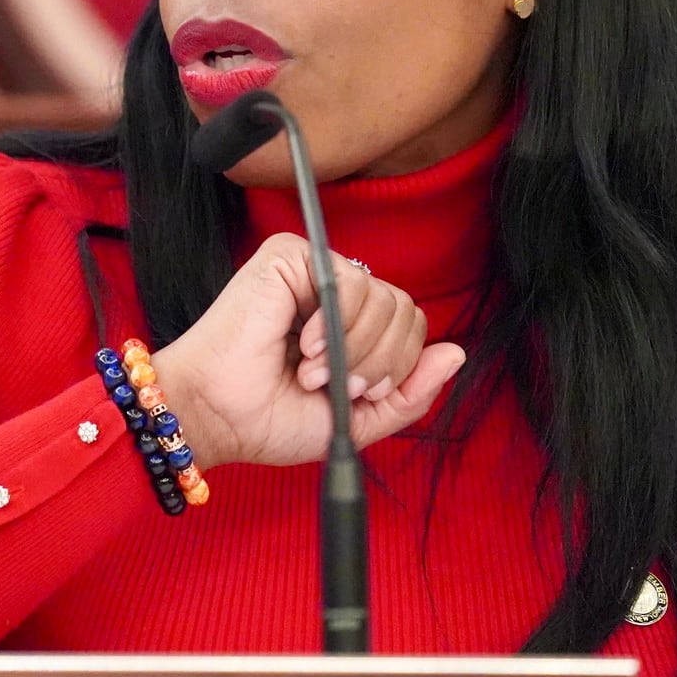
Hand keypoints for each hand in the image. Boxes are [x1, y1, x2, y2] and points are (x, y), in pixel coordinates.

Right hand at [149, 233, 464, 469]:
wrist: (219, 415)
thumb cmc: (269, 419)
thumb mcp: (357, 419)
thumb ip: (409, 393)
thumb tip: (457, 353)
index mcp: (350, 326)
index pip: (410, 328)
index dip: (396, 366)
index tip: (355, 393)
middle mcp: (335, 293)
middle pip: (405, 310)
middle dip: (378, 361)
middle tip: (333, 385)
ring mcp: (313, 271)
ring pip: (385, 298)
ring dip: (354, 349)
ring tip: (310, 370)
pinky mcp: (289, 257)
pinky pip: (353, 280)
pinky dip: (336, 325)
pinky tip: (304, 346)